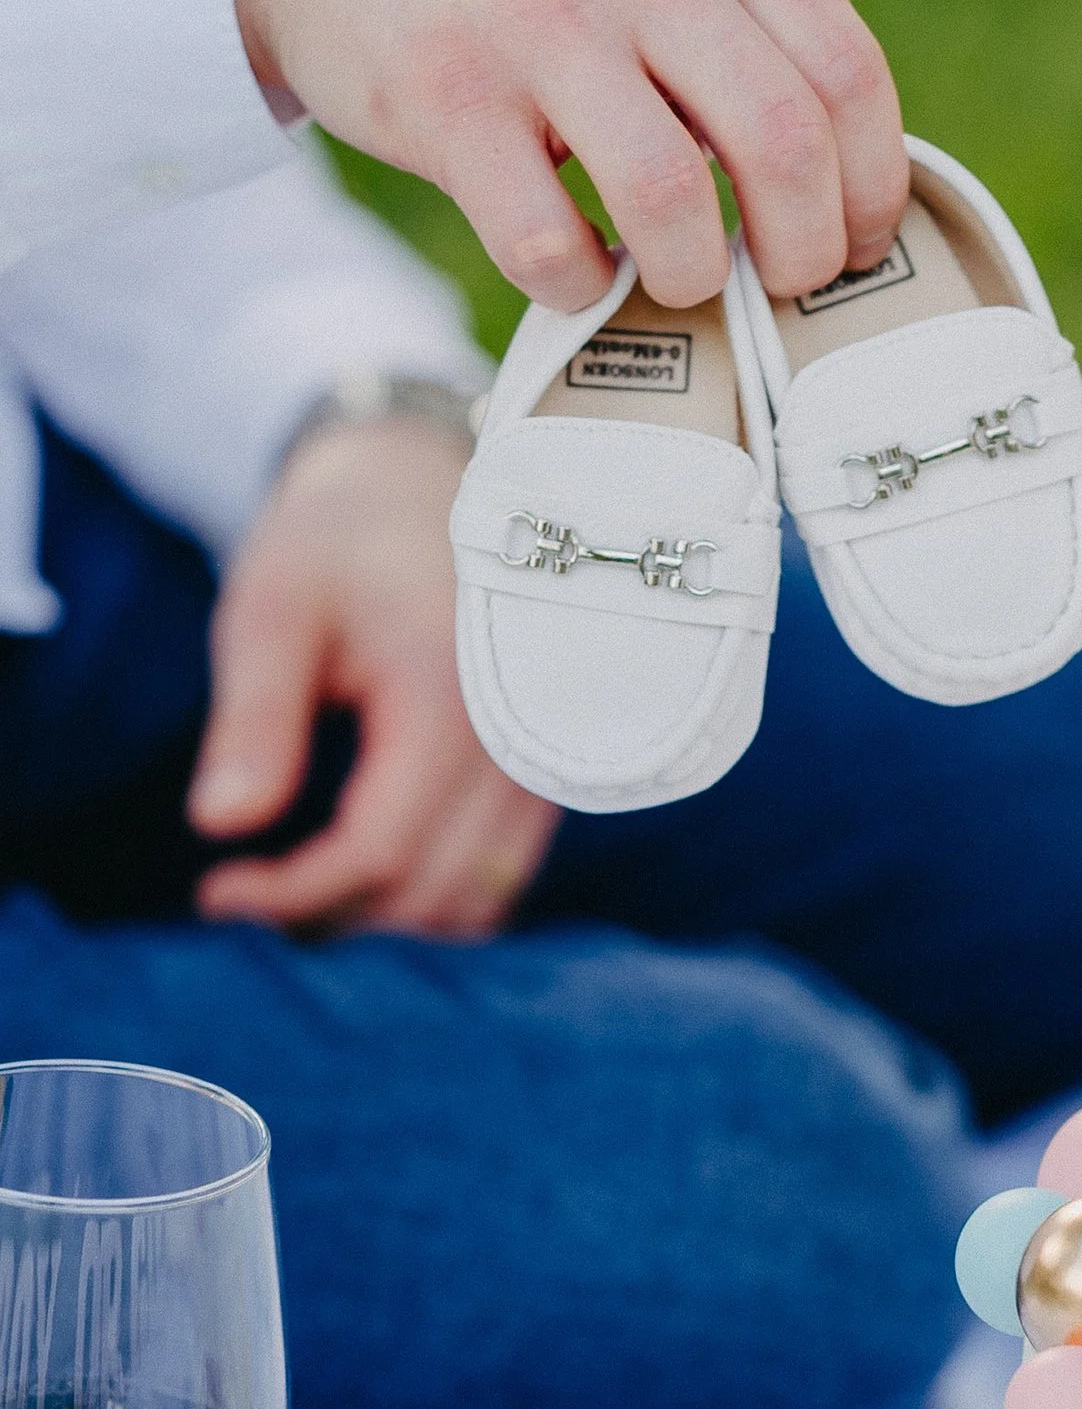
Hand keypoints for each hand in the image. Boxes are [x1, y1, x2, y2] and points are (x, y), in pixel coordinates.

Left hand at [188, 414, 558, 937]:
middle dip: (329, 916)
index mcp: (449, 699)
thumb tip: (218, 824)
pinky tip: (355, 870)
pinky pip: (495, 878)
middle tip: (240, 896)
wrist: (426, 489)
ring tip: (295, 890)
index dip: (294, 893)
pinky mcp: (539, 780)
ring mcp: (539, 767)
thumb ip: (254, 717)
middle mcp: (515, 745)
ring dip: (381, 919)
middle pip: (429, 894)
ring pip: (471, 902)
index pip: (380, 851)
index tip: (215, 890)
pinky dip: (425, 897)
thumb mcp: (273, 607)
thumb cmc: (339, 541)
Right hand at [230, 0, 909, 312]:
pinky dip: (580, 287)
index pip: (849, 76)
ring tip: (676, 276)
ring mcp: (534, 18)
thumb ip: (752, 27)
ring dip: (692, 275)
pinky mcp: (444, 95)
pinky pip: (550, 244)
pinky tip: (578, 266)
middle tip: (778, 284)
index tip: (858, 246)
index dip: (873, 191)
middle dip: (803, 252)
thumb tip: (852, 191)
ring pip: (673, 202)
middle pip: (783, 144)